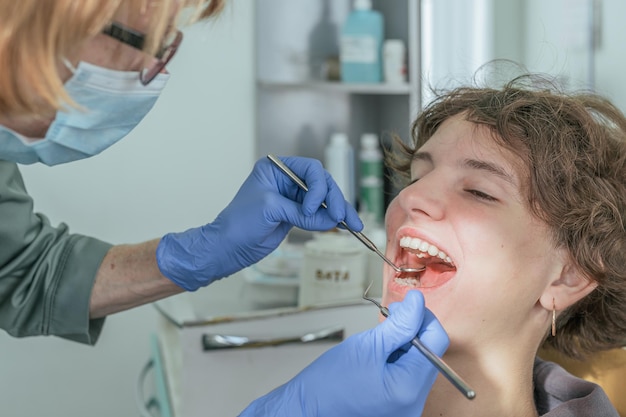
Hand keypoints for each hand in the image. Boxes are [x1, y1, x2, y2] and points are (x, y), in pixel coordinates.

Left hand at [156, 156, 361, 290]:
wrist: (228, 247)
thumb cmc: (239, 222)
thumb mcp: (270, 209)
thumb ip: (301, 212)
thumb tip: (331, 220)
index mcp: (276, 169)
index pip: (309, 169)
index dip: (317, 187)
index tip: (312, 208)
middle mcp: (287, 180)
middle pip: (321, 184)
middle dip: (334, 199)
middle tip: (342, 217)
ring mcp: (293, 198)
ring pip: (325, 200)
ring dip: (340, 211)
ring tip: (354, 225)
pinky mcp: (297, 214)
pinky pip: (320, 214)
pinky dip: (332, 221)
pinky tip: (345, 227)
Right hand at [239, 290, 449, 416]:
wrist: (305, 409)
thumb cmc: (328, 384)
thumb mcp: (366, 345)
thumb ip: (399, 324)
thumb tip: (417, 303)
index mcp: (409, 388)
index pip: (436, 341)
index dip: (422, 316)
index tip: (407, 303)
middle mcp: (414, 403)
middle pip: (429, 353)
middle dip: (413, 329)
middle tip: (390, 317)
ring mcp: (407, 408)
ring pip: (419, 363)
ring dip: (405, 344)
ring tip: (379, 340)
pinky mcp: (398, 408)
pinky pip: (408, 376)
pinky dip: (398, 360)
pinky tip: (379, 356)